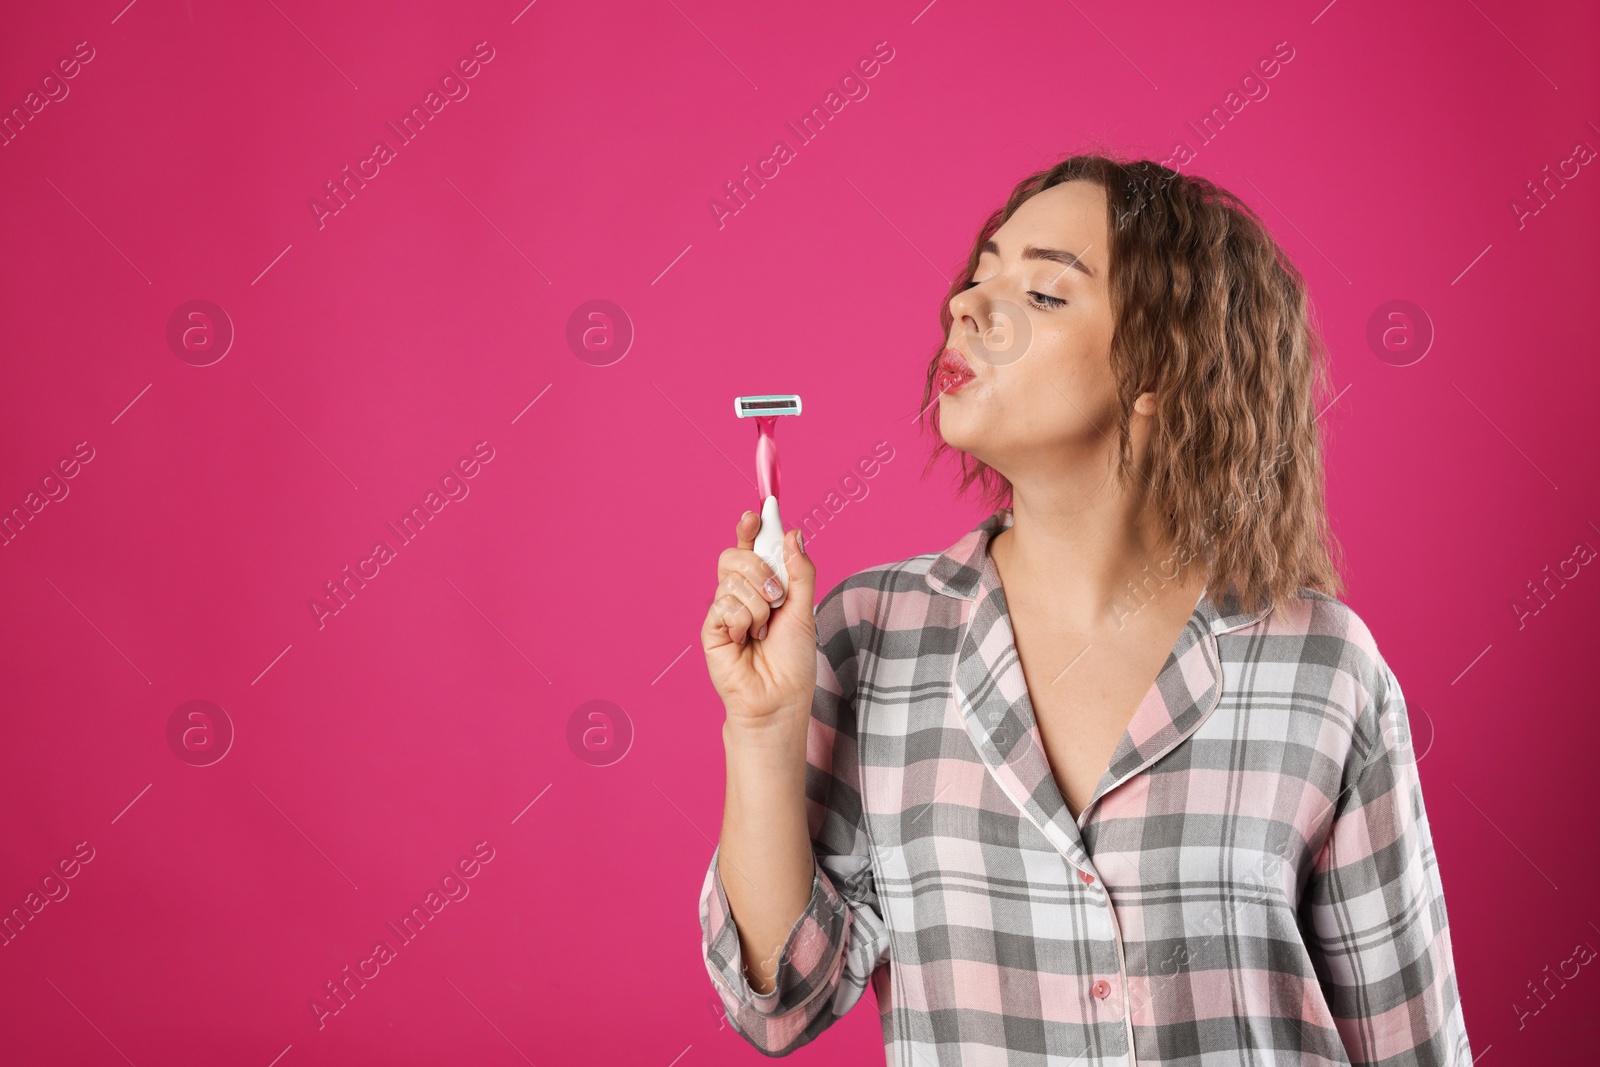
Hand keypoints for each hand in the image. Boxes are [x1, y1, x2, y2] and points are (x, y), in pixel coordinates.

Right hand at [702, 510, 816, 726]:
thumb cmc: (792, 660)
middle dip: (759, 568)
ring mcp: (723, 611)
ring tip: (763, 631)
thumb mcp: (805, 609)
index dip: (751, 528)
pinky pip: (723, 604)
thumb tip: (793, 533)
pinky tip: (746, 640)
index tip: (757, 513)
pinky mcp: (710, 628)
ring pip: (732, 580)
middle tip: (775, 596)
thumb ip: (800, 571)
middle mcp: (740, 594)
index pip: (751, 547)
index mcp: (762, 586)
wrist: (779, 698)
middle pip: (734, 555)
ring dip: (758, 606)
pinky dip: (743, 621)